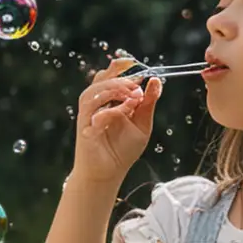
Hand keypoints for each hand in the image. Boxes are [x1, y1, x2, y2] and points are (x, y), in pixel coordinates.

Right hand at [71, 57, 161, 182]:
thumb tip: (156, 80)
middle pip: (100, 79)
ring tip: (133, 95)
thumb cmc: (122, 150)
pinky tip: (127, 110)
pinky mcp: (86, 129)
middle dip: (121, 78)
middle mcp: (96, 105)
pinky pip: (96, 113)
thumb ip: (148, 102)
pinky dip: (112, 109)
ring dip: (114, 89)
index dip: (124, 68)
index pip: (111, 75)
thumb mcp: (142, 123)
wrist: (107, 174)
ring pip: (94, 92)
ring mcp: (89, 116)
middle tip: (139, 85)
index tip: (141, 71)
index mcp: (109, 100)